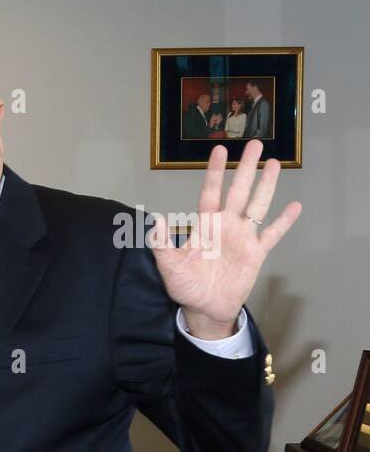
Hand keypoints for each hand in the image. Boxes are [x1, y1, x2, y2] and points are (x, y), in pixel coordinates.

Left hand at [149, 138, 300, 339]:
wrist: (204, 308)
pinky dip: (284, 222)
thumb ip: (163, 243)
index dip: (215, 172)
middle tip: (256, 143)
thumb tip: (156, 220)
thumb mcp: (169, 265)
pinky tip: (295, 206)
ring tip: (275, 163)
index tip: (220, 150)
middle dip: (246, 168)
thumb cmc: (185, 285)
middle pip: (238, 191)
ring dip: (267, 185)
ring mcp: (243, 238)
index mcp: (205, 225)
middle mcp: (226, 226)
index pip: (211, 192)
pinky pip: (272, 234)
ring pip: (257, 205)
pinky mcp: (256, 253)